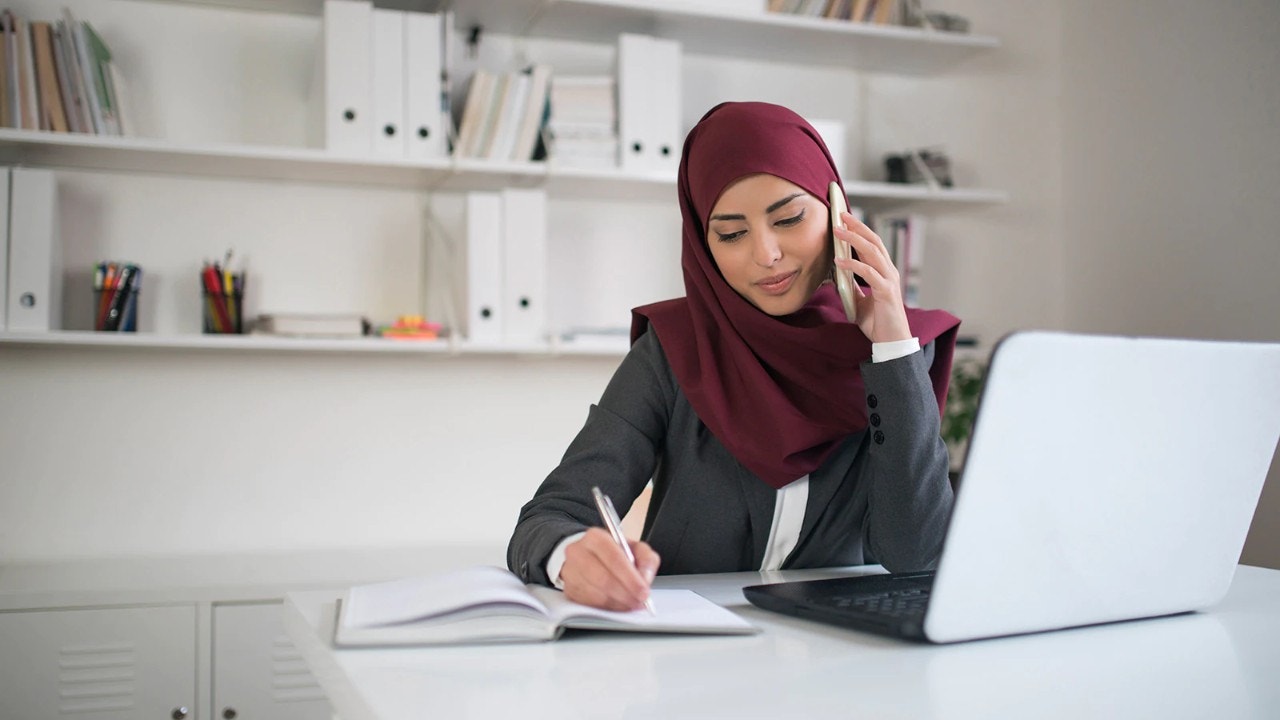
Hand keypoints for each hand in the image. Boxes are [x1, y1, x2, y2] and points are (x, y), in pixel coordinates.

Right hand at [559, 528, 660, 610]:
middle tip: (639, 601)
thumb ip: (646, 558)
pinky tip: (617, 605)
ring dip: (617, 603)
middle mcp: (578, 552)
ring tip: (631, 604)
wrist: (588, 556)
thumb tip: (645, 578)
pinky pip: (588, 603)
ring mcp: (570, 572)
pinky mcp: (569, 589)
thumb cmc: (612, 553)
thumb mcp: (634, 548)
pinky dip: (607, 608)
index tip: (643, 591)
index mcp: (595, 537)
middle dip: (625, 593)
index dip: (630, 578)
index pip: (614, 558)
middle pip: (603, 578)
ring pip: (595, 594)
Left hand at [833, 212, 911, 342]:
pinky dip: (853, 265)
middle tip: (841, 215)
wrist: (890, 343)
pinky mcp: (885, 292)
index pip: (872, 244)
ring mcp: (889, 280)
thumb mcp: (859, 302)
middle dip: (857, 226)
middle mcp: (889, 272)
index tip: (844, 218)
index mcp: (884, 272)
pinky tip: (838, 261)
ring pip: (872, 252)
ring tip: (837, 231)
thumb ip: (851, 288)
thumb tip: (837, 276)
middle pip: (873, 241)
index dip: (859, 230)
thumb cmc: (877, 323)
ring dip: (853, 239)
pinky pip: (868, 273)